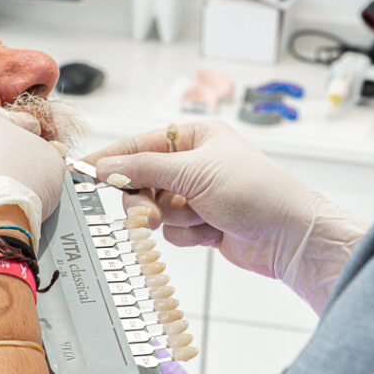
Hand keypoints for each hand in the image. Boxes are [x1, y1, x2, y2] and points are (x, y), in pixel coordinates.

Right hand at [85, 121, 366, 314]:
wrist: (289, 236)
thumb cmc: (253, 191)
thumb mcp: (193, 171)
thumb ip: (144, 169)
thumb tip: (104, 168)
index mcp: (196, 137)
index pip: (140, 144)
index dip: (113, 159)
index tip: (83, 171)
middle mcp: (195, 163)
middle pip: (143, 181)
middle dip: (147, 199)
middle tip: (151, 212)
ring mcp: (198, 195)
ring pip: (156, 210)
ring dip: (174, 218)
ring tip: (200, 218)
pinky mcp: (203, 224)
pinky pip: (174, 231)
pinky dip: (188, 234)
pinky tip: (213, 232)